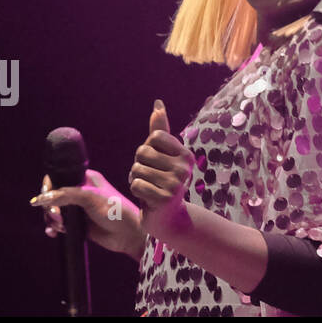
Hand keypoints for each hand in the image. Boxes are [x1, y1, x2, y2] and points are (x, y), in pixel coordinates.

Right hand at [32, 168, 145, 258]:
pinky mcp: (77, 223)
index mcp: (86, 179)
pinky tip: (54, 233)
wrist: (129, 235)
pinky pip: (58, 224)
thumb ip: (66, 196)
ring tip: (61, 227)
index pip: (59, 177)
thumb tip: (40, 199)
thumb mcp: (92, 199)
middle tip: (58, 217)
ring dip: (52, 219)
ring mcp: (78, 208)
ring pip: (53, 211)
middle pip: (52, 196)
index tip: (46, 200)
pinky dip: (53, 228)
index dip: (49, 187)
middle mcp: (80, 192)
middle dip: (50, 207)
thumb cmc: (116, 212)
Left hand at [128, 100, 192, 240]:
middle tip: (150, 178)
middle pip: (142, 153)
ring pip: (137, 169)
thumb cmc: (162, 181)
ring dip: (135, 179)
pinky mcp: (164, 198)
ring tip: (148, 188)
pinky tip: (146, 198)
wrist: (169, 218)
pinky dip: (136, 190)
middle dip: (138, 165)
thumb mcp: (163, 156)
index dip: (147, 149)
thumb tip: (157, 104)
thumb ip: (159, 130)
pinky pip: (136, 184)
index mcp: (185, 154)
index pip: (154, 137)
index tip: (155, 163)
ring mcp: (176, 183)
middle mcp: (184, 167)